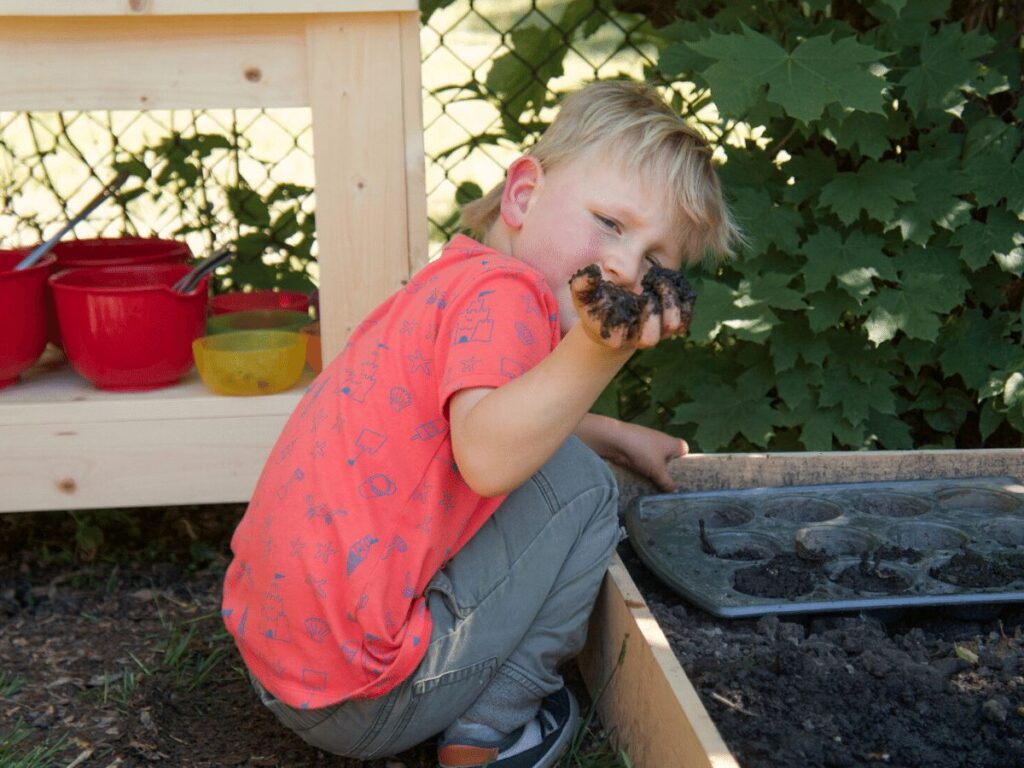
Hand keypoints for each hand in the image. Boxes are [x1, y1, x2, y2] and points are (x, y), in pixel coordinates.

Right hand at [569, 264, 695, 349]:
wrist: (618, 304)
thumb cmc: (598, 299)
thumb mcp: (585, 291)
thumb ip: (583, 283)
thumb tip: (592, 273)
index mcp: (613, 336)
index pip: (618, 339)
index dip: (621, 319)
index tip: (620, 297)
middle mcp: (636, 338)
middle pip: (650, 338)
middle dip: (650, 312)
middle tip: (644, 289)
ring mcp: (657, 332)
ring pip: (672, 325)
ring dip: (669, 301)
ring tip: (658, 279)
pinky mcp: (672, 322)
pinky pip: (687, 316)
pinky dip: (683, 298)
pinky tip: (669, 281)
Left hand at [588, 418, 687, 491]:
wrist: (615, 440)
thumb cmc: (642, 451)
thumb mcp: (657, 470)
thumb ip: (667, 482)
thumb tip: (675, 492)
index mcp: (674, 443)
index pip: (685, 453)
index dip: (685, 465)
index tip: (683, 480)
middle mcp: (663, 442)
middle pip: (670, 460)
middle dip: (670, 473)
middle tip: (671, 490)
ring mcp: (649, 445)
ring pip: (657, 462)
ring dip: (656, 473)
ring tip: (659, 490)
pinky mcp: (637, 449)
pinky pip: (646, 462)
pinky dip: (646, 471)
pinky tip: (645, 483)